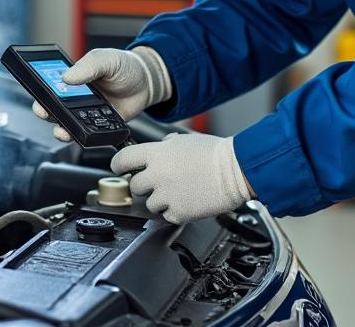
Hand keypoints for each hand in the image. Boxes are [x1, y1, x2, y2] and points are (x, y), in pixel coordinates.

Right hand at [32, 47, 172, 141]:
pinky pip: (88, 135)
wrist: (147, 82)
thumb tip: (67, 77)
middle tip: (47, 112)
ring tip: (63, 130)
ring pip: (68, 126)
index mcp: (72, 79)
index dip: (41, 92)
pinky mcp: (100, 126)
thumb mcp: (106, 59)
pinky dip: (85, 137)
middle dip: (46, 113)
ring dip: (62, 130)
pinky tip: (87, 134)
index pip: (49, 87)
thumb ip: (88, 66)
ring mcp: (87, 113)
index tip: (39, 95)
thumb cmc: (125, 66)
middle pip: (53, 109)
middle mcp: (75, 98)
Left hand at [109, 132, 253, 223]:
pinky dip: (174, 211)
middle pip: (134, 186)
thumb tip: (154, 151)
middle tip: (160, 182)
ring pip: (148, 203)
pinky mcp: (177, 213)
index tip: (120, 169)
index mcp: (155, 154)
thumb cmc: (214, 154)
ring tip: (179, 191)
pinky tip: (186, 200)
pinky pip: (166, 215)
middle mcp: (156, 175)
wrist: (236, 171)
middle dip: (144, 185)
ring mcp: (166, 196)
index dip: (118, 165)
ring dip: (159, 199)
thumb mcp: (183, 140)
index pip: (122, 160)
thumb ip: (162, 146)